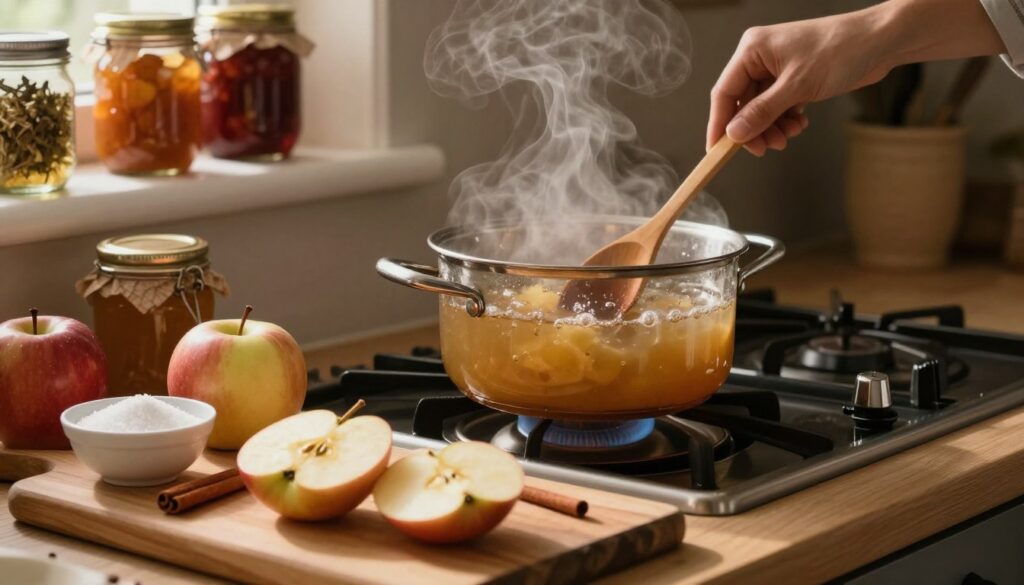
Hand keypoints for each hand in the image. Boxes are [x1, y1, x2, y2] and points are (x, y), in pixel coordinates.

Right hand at [707, 10, 891, 155]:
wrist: (881, 41)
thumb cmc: (841, 49)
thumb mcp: (797, 86)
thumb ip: (762, 111)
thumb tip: (734, 133)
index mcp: (752, 50)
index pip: (724, 92)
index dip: (719, 123)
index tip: (716, 150)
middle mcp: (761, 58)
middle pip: (742, 104)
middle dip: (753, 129)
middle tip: (765, 148)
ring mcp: (778, 69)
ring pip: (761, 108)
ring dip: (771, 127)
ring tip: (788, 136)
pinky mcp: (794, 78)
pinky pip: (778, 106)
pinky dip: (785, 120)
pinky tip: (799, 124)